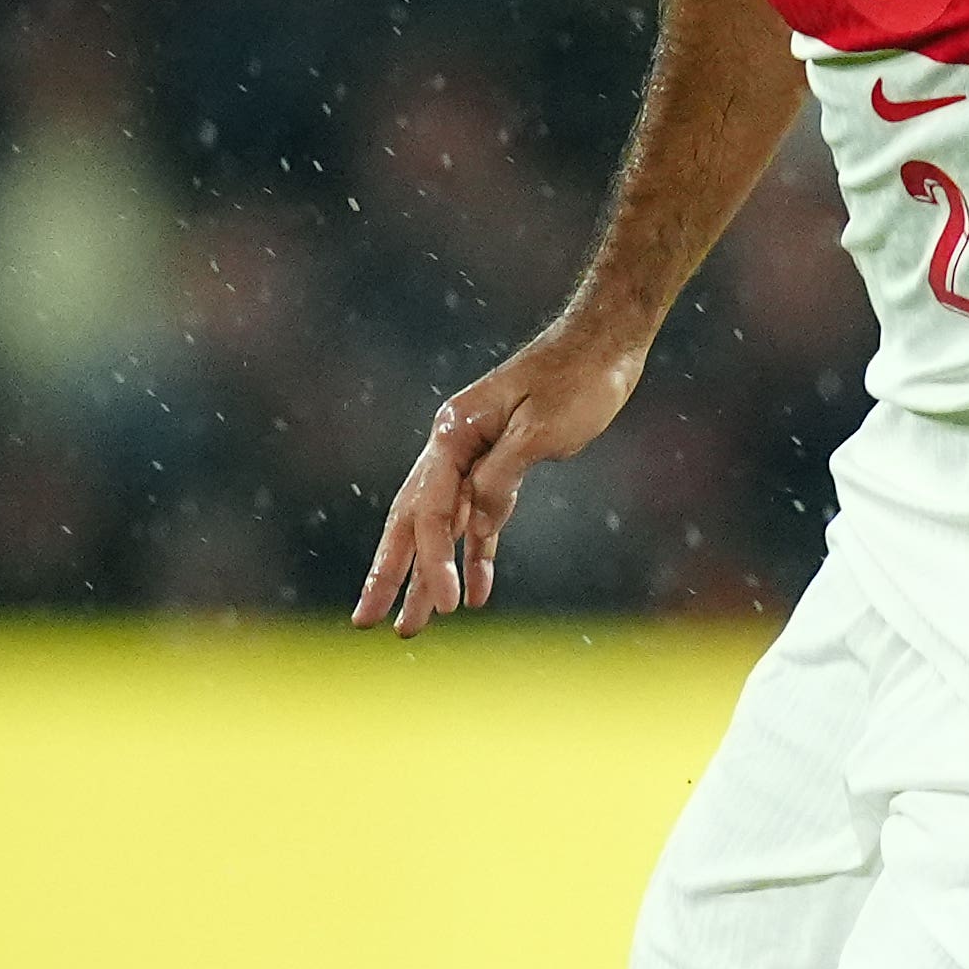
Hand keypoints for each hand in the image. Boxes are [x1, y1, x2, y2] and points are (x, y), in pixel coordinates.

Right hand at [355, 315, 648, 633]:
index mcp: (452, 432)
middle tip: (365, 622)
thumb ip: (502, 476)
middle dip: (391, 575)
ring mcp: (473, 455)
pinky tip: (477, 594)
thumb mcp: (542, 430)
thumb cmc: (579, 379)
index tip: (448, 606)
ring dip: (428, 575)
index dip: (436, 562)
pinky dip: (477, 555)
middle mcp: (452, 445)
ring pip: (443, 526)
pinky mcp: (502, 465)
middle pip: (414, 521)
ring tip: (412, 625)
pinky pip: (481, 519)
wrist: (603, 343)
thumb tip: (476, 520)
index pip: (434, 510)